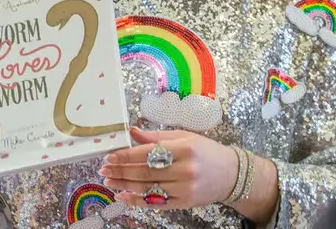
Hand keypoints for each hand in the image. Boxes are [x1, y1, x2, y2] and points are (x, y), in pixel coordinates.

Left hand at [99, 128, 237, 208]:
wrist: (232, 174)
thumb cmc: (207, 151)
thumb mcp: (185, 137)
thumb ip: (157, 137)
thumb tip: (132, 132)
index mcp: (185, 149)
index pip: (148, 153)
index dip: (126, 156)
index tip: (110, 156)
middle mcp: (185, 170)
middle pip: (145, 172)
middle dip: (121, 171)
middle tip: (104, 169)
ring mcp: (184, 189)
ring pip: (147, 188)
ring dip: (124, 186)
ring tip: (108, 181)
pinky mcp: (184, 203)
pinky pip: (155, 203)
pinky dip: (137, 201)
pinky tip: (123, 196)